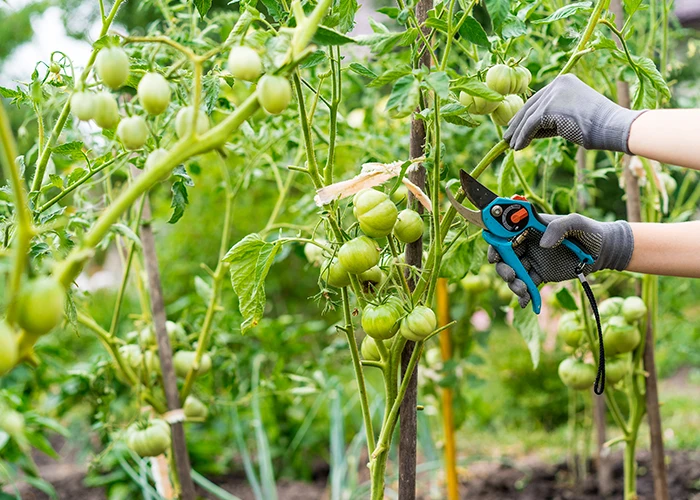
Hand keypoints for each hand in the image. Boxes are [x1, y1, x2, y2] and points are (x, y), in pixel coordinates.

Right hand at [490, 213, 633, 307]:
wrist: (604, 251)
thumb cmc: (590, 231)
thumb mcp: (576, 222)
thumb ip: (559, 228)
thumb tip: (542, 243)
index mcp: (531, 228)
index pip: (505, 234)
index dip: (496, 244)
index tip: (495, 257)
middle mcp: (528, 244)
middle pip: (505, 257)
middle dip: (503, 268)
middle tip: (512, 277)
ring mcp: (533, 260)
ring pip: (514, 273)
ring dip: (514, 284)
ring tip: (524, 291)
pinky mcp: (541, 274)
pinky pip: (528, 285)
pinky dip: (525, 296)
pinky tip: (526, 303)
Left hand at [504, 74, 644, 152]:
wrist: (613, 126)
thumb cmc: (598, 126)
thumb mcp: (570, 116)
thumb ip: (552, 118)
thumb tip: (531, 129)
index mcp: (564, 81)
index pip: (538, 99)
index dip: (525, 114)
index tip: (515, 126)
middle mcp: (557, 83)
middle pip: (530, 105)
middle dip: (517, 123)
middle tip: (508, 136)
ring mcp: (552, 94)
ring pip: (528, 117)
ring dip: (517, 133)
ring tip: (511, 145)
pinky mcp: (549, 108)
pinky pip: (530, 125)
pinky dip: (522, 137)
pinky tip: (518, 147)